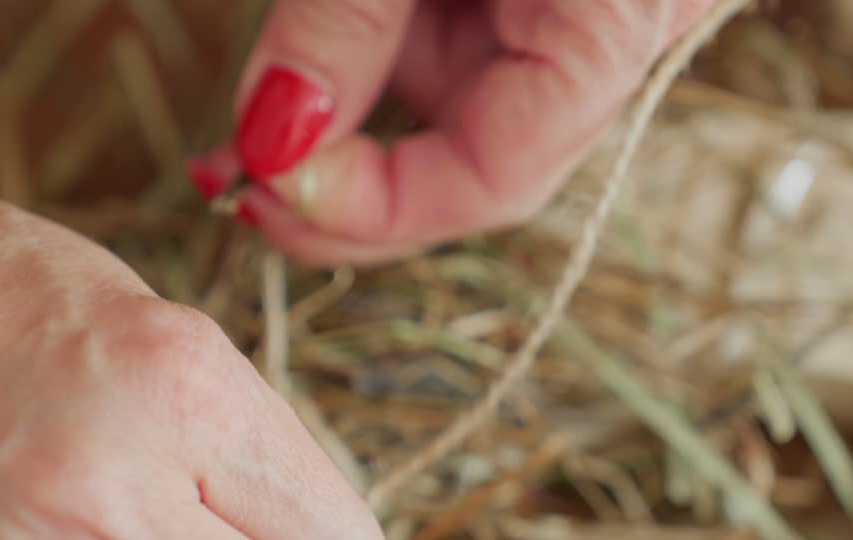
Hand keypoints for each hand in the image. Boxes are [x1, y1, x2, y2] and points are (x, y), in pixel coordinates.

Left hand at [189, 0, 713, 265]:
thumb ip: (345, 25)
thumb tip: (270, 141)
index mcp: (617, 24)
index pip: (494, 178)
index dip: (372, 206)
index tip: (267, 186)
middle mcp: (609, 36)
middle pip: (467, 167)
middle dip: (342, 191)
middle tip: (235, 187)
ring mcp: (571, 19)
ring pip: (446, 113)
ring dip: (340, 130)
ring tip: (240, 136)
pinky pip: (447, 54)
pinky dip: (367, 68)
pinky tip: (294, 80)